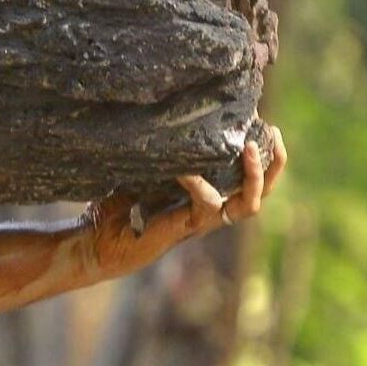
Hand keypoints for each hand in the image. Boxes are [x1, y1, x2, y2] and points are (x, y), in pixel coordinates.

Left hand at [79, 121, 285, 278]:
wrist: (93, 246)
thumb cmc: (112, 213)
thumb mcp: (139, 173)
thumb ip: (156, 155)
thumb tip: (161, 119)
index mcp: (203, 200)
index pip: (246, 182)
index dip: (262, 158)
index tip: (265, 125)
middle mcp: (209, 213)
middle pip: (259, 194)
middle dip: (273, 166)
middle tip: (273, 134)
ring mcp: (199, 223)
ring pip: (247, 205)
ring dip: (253, 176)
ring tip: (250, 147)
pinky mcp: (184, 230)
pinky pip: (207, 205)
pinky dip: (199, 183)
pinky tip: (186, 168)